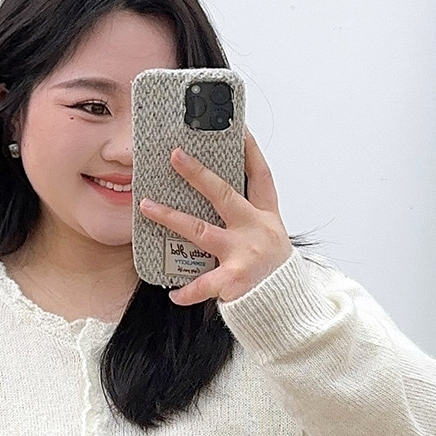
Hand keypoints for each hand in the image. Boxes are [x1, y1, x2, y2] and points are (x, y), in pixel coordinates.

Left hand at [136, 130, 293, 306]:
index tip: (237, 128)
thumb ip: (248, 220)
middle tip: (175, 155)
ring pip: (200, 230)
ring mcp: (244, 253)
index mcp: (266, 217)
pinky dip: (187, 291)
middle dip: (197, 173)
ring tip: (146, 206)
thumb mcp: (270, 239)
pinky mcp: (235, 280)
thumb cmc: (274, 272)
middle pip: (224, 194)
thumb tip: (219, 198)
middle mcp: (256, 229)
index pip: (260, 176)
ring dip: (170, 217)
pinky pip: (203, 284)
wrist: (289, 307)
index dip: (250, 151)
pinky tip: (173, 294)